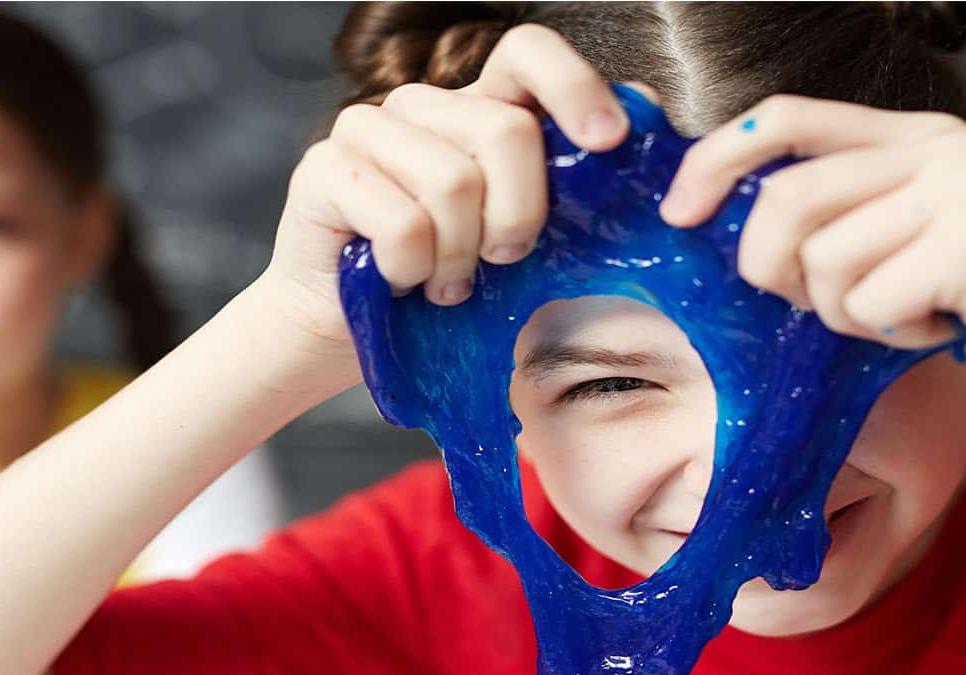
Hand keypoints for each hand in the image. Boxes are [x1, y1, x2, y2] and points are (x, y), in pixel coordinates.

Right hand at [254, 24, 630, 365]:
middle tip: (499, 261)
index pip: (528, 52)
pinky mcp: (323, 168)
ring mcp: (366, 129)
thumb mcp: (519, 236)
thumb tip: (641, 110)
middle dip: (518, 216)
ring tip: (444, 282)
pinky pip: (402, 224)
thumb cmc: (441, 283)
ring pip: (453, 182)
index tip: (606, 142)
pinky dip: (412, 270)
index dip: (573, 86)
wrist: (348, 331)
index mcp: (475, 109)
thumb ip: (571, 179)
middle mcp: (421, 106)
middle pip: (505, 131)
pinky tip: (401, 282)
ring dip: (458, 257)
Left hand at [658, 94, 965, 409]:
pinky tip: (940, 329)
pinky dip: (891, 335)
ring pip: (823, 260)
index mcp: (915, 135)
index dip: (716, 161)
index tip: (680, 213)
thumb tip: (737, 232)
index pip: (783, 118)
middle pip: (786, 198)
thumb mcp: (913, 239)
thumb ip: (844, 216)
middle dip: (770, 270)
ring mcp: (960, 187)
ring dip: (843, 313)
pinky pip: (869, 301)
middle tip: (814, 304)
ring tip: (902, 316)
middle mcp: (937, 146)